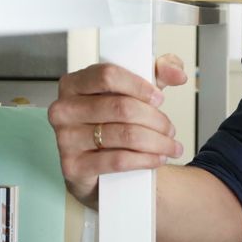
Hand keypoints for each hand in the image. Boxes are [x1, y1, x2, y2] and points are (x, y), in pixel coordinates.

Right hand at [48, 53, 188, 206]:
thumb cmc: (109, 124)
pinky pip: (118, 160)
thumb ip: (156, 75)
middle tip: (170, 128)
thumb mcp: (132, 93)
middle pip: (121, 107)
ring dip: (157, 142)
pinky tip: (158, 159)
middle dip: (155, 119)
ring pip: (124, 135)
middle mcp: (63, 109)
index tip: (159, 98)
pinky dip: (145, 159)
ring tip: (170, 146)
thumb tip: (178, 73)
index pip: (107, 75)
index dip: (139, 86)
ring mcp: (66, 139)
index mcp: (74, 84)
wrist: (94, 168)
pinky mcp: (73, 166)